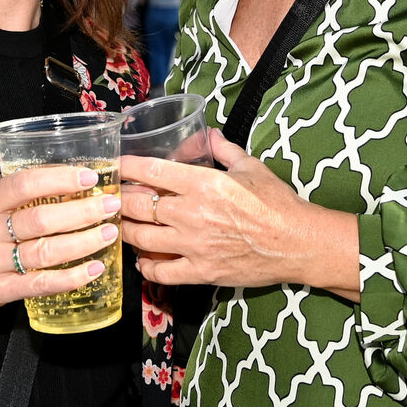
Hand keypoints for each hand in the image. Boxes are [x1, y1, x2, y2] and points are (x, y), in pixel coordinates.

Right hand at [0, 165, 121, 322]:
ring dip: (83, 242)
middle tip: (110, 204)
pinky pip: (40, 284)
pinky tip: (93, 269)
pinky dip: (71, 277)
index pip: (23, 184)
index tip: (89, 175)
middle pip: (41, 219)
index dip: (58, 178)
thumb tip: (68, 184)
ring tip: (109, 232)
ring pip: (45, 251)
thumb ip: (14, 201)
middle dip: (82, 210)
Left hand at [120, 130, 358, 295]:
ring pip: (142, 238)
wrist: (297, 243)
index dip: (126, 167)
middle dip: (117, 200)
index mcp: (203, 183)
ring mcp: (193, 245)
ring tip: (118, 225)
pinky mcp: (200, 272)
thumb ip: (223, 149)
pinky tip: (142, 260)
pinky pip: (161, 273)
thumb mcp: (250, 166)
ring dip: (125, 230)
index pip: (151, 171)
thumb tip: (208, 133)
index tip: (114, 164)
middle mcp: (192, 213)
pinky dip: (146, 267)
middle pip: (138, 206)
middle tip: (109, 197)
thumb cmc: (276, 202)